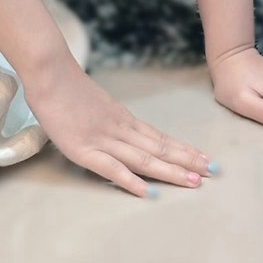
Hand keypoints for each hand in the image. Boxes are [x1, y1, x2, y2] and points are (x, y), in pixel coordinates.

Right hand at [25, 60, 213, 198]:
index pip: (160, 137)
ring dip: (170, 171)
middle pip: (159, 148)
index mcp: (123, 118)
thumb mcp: (96, 103)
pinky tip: (148, 191)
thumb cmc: (67, 86)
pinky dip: (130, 180)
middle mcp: (120, 129)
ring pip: (144, 158)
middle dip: (187, 162)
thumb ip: (108, 118)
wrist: (49, 72)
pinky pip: (111, 167)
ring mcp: (103, 139)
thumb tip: (119, 131)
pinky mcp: (84, 149)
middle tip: (213, 172)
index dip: (183, 149)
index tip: (204, 158)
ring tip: (194, 182)